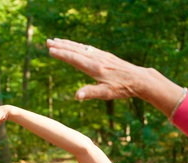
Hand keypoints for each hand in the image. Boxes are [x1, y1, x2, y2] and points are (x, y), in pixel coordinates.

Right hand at [46, 38, 183, 116]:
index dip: (61, 54)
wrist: (139, 79)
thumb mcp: (106, 94)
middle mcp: (97, 59)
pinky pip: (89, 48)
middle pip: (75, 50)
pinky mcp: (106, 56)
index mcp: (94, 68)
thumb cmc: (122, 88)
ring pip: (81, 47)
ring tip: (57, 41)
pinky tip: (76, 46)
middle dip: (61, 46)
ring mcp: (102, 56)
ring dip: (68, 44)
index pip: (74, 59)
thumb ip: (90, 93)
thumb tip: (76, 96)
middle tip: (48, 42)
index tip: (50, 50)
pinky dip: (79, 46)